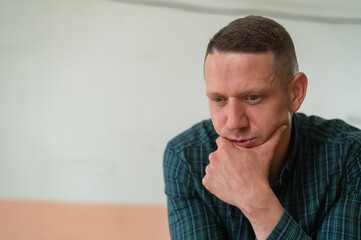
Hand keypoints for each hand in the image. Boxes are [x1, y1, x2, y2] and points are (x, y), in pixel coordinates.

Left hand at [202, 125, 286, 239]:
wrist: (253, 196)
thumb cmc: (259, 173)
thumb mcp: (266, 153)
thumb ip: (273, 138)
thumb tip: (284, 126)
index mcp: (224, 147)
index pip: (222, 142)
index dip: (229, 149)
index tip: (237, 156)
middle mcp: (214, 156)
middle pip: (217, 155)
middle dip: (224, 160)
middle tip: (237, 169)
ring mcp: (209, 170)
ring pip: (213, 167)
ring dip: (220, 171)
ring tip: (233, 177)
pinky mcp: (207, 182)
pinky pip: (209, 180)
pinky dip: (215, 182)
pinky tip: (227, 185)